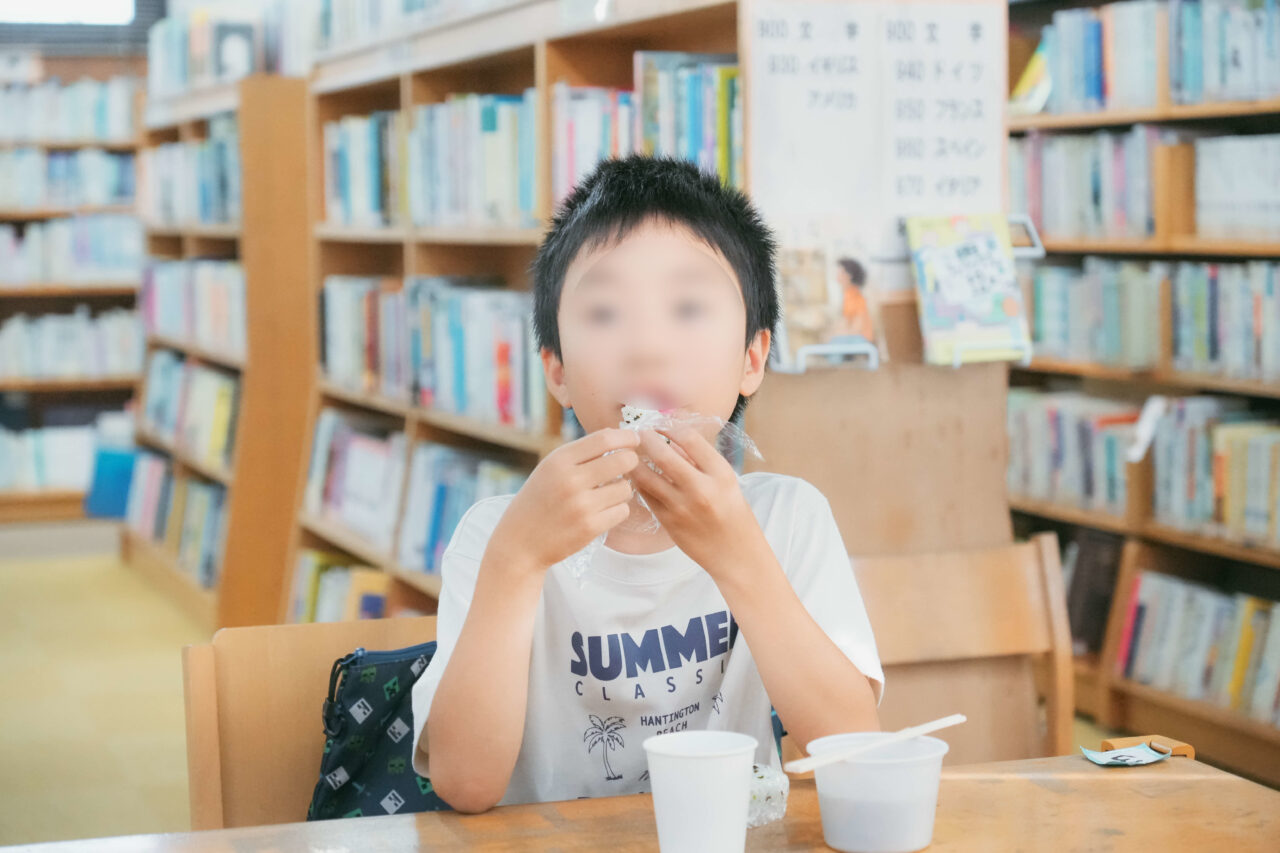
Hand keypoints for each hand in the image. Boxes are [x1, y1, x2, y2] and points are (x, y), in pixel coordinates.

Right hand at [487, 428, 639, 576]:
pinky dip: (617, 511)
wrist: (519, 543)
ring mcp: (581, 505)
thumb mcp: (549, 469)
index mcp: (558, 460)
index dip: (625, 437)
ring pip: (625, 487)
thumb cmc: (538, 502)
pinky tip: (602, 512)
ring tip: (607, 494)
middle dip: (631, 460)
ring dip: (622, 490)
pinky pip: (622, 510)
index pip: (604, 439)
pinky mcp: (590, 527)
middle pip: (623, 460)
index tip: (634, 438)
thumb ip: (579, 454)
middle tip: (628, 465)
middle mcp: (570, 480)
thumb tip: (618, 437)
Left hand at [628, 427, 765, 582]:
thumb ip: (702, 461)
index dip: (670, 426)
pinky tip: (636, 474)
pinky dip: (638, 482)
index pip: (689, 438)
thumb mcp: (727, 481)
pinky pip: (645, 495)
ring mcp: (682, 507)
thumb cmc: (733, 513)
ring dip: (635, 461)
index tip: (660, 423)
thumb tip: (673, 435)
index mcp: (720, 473)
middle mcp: (701, 488)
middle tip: (639, 433)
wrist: (736, 554)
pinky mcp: (668, 521)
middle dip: (646, 438)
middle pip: (663, 454)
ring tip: (631, 452)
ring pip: (646, 476)